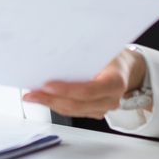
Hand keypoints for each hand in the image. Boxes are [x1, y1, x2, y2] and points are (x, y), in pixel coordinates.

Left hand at [22, 48, 147, 119]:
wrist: (126, 69)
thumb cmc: (113, 56)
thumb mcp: (104, 48)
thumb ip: (86, 51)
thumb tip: (57, 46)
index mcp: (115, 82)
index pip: (88, 90)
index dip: (66, 90)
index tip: (46, 85)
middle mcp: (111, 99)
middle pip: (77, 105)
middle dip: (51, 100)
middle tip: (32, 94)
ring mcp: (103, 108)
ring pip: (73, 111)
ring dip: (50, 104)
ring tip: (32, 96)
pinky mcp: (94, 112)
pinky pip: (74, 112)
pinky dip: (57, 105)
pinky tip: (44, 98)